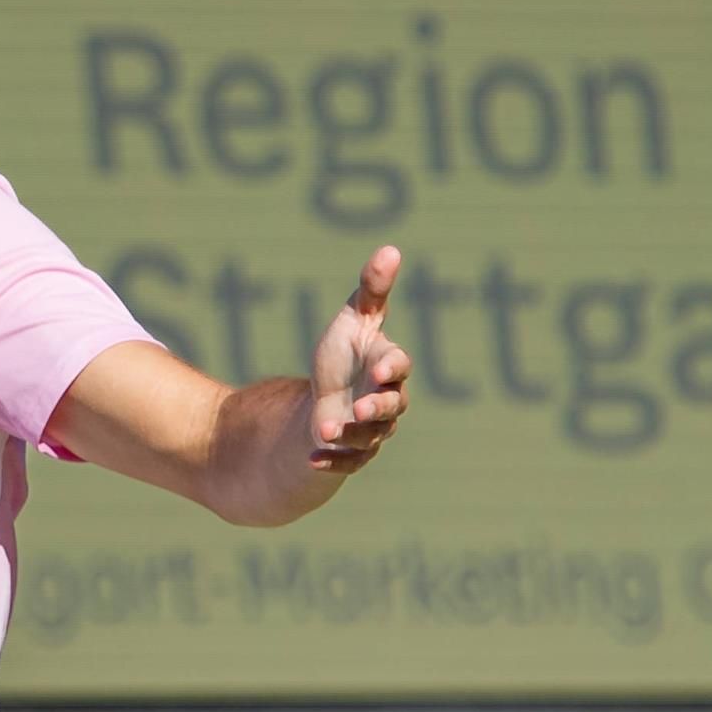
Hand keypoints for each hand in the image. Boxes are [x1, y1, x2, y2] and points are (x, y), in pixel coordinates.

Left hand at [307, 247, 411, 473]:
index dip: (392, 367)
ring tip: (327, 429)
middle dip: (378, 408)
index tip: (381, 368)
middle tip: (361, 407)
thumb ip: (372, 290)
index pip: (398, 366)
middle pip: (392, 407)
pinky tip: (312, 457)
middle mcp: (386, 401)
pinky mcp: (351, 453)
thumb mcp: (352, 320)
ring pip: (370, 437)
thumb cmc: (344, 356)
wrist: (326, 399)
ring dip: (351, 434)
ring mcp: (371, 430)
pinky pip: (346, 462)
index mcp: (388, 367)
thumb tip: (390, 248)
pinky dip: (331, 461)